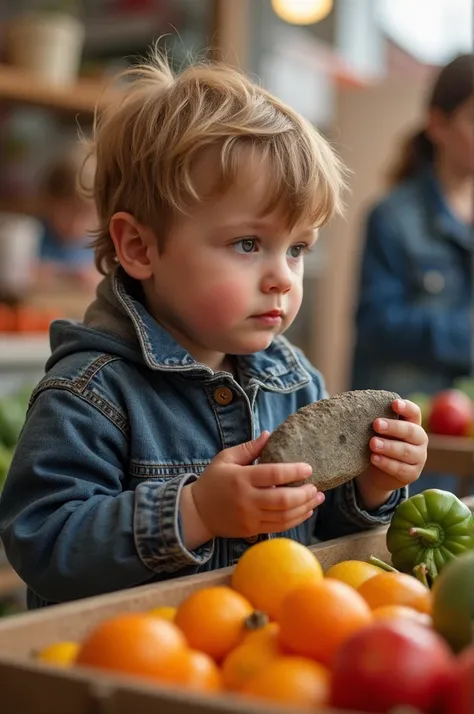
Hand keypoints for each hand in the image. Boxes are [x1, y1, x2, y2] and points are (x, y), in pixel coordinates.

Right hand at [188, 431, 324, 541]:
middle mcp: (247, 500)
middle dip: (304, 493)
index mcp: (241, 478)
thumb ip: (248, 448)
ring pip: (285, 516)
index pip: (274, 474)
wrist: (197, 512)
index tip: (308, 468)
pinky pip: (279, 526)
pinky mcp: (252, 530)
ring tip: (317, 498)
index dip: (294, 471)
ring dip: (305, 507)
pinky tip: (306, 511)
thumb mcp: (225, 458)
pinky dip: (296, 519)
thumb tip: (269, 435)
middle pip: (283, 499)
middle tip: (316, 486)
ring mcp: (250, 518)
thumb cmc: (213, 481)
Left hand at [356, 399, 427, 509]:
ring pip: (405, 451)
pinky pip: (400, 468)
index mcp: (412, 423)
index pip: (414, 412)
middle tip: (376, 424)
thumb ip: (375, 420)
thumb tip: (355, 407)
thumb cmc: (378, 442)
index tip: (394, 404)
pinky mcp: (412, 474)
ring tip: (372, 443)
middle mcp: (419, 439)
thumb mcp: (378, 431)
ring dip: (388, 446)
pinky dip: (386, 463)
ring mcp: (418, 457)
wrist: (378, 473)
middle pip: (411, 431)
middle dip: (393, 427)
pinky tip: (373, 458)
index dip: (406, 407)